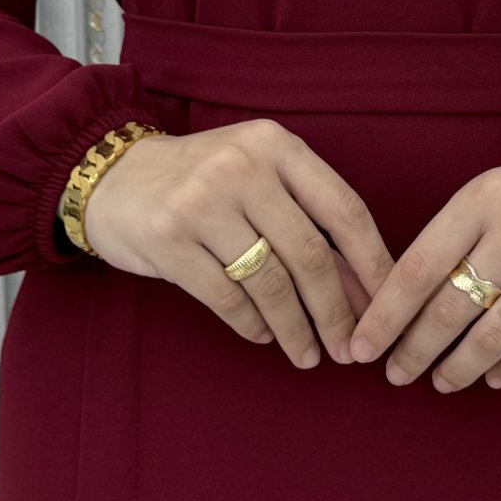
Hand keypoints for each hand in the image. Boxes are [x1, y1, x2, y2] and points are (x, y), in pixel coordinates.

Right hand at [80, 118, 393, 368]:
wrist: (112, 176)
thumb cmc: (204, 182)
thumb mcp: (260, 180)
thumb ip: (309, 225)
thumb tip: (364, 292)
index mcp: (276, 145)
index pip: (344, 209)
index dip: (373, 264)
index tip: (388, 307)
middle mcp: (242, 166)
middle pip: (310, 254)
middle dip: (336, 312)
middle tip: (349, 350)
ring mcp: (202, 201)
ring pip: (270, 283)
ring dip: (296, 330)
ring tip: (308, 355)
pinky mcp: (168, 239)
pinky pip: (227, 298)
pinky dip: (253, 326)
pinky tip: (265, 336)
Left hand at [347, 139, 500, 392]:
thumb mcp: (497, 192)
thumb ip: (455, 237)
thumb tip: (400, 301)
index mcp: (484, 199)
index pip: (418, 267)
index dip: (385, 315)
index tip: (361, 347)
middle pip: (449, 309)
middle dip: (414, 350)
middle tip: (397, 374)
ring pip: (493, 336)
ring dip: (459, 368)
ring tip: (441, 381)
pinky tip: (493, 378)